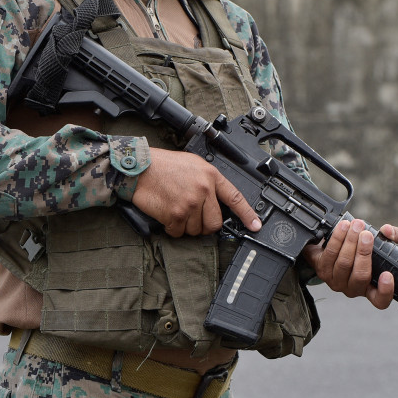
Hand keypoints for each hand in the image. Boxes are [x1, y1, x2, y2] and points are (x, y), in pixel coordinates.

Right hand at [131, 147, 261, 237]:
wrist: (141, 167)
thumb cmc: (165, 166)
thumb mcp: (194, 165)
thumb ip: (208, 181)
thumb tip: (217, 202)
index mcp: (211, 176)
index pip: (235, 198)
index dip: (247, 214)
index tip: (255, 226)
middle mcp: (203, 190)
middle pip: (214, 223)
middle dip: (204, 226)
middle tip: (193, 217)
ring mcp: (190, 203)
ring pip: (196, 230)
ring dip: (186, 227)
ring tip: (176, 210)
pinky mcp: (175, 213)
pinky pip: (179, 232)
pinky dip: (172, 229)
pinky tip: (167, 216)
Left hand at [303, 218, 397, 309]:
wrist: (332, 246)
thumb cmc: (360, 249)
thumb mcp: (379, 244)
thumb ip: (390, 237)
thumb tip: (388, 231)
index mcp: (370, 288)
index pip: (380, 300)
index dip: (385, 291)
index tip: (387, 275)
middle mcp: (353, 289)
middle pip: (360, 275)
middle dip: (364, 252)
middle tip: (367, 235)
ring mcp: (337, 282)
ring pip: (344, 263)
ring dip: (350, 242)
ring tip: (355, 226)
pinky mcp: (323, 271)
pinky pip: (330, 254)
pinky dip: (338, 238)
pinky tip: (343, 227)